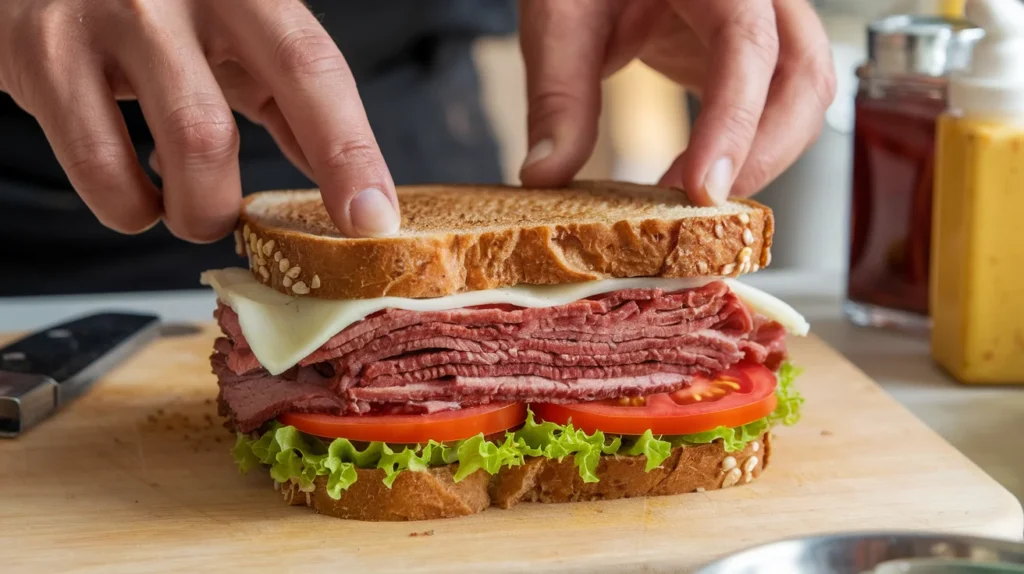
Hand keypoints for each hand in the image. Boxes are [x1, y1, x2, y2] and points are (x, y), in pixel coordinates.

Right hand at [0, 0, 399, 240]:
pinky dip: (127, 207)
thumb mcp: (234, 32)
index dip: (349, 153)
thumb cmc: (162, 8)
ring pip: (168, 152)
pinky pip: (98, 166)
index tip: (373, 221)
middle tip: (253, 233)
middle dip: (237, 207)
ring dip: (191, 212)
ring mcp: (103, 21)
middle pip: (219, 129)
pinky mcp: (43, 55)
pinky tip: (135, 196)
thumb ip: (287, 95)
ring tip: (191, 212)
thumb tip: (351, 179)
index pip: (313, 70)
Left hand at [517, 0, 836, 204]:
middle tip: (701, 208)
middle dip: (762, 154)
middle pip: (803, 77)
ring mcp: (766, 20)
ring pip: (804, 95)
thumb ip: (558, 92)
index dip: (733, 122)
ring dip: (763, 157)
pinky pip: (778, 103)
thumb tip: (547, 173)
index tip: (702, 188)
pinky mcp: (752, 51)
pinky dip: (749, 148)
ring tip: (694, 198)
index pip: (748, 45)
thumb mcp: (562, 16)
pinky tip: (697, 177)